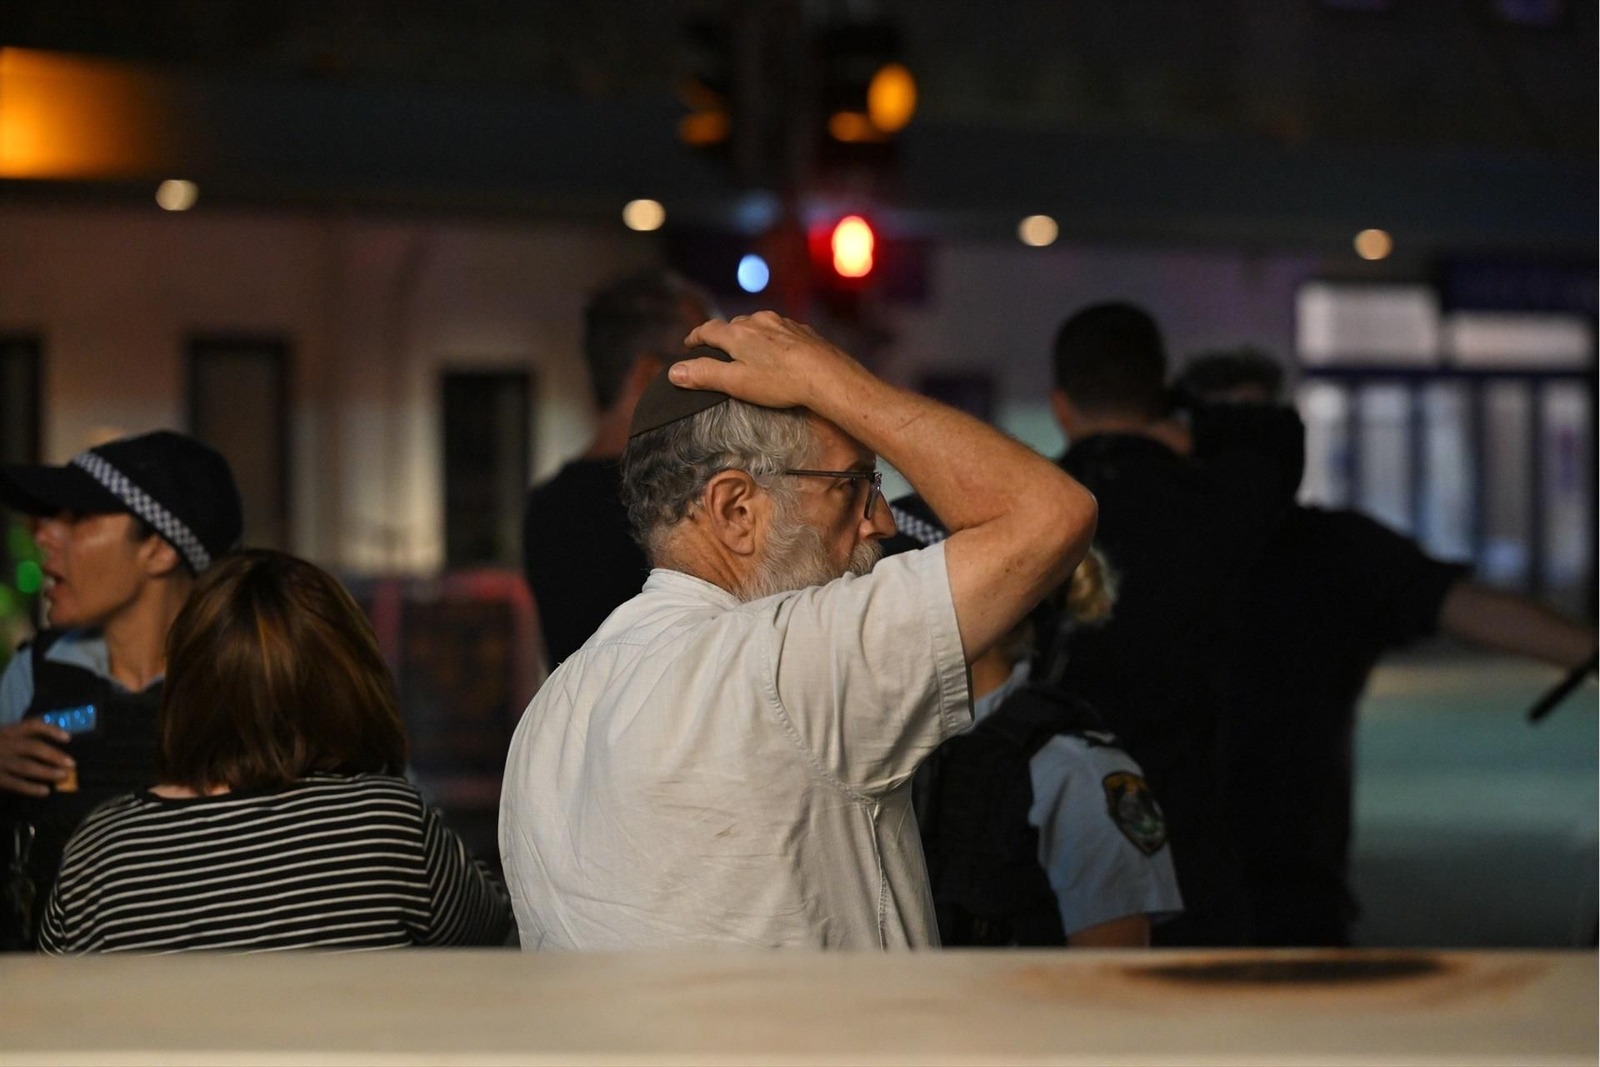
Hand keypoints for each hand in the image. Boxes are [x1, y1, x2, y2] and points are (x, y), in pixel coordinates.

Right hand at [0, 719, 73, 797]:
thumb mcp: (2, 735)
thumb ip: (19, 735)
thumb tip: (52, 741)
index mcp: (8, 731)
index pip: (33, 725)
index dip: (51, 730)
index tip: (68, 737)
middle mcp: (5, 744)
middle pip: (34, 747)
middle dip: (54, 755)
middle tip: (71, 763)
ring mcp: (0, 761)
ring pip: (26, 766)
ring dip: (46, 772)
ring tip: (63, 776)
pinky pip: (15, 783)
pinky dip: (30, 788)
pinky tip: (44, 791)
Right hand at [678, 312, 864, 411]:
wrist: (827, 376)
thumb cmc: (781, 382)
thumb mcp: (736, 383)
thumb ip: (704, 375)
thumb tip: (674, 371)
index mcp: (738, 333)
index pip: (708, 330)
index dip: (696, 337)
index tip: (689, 344)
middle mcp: (758, 321)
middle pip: (733, 325)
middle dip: (723, 336)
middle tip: (718, 350)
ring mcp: (782, 323)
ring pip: (757, 325)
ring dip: (749, 336)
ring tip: (748, 352)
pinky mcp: (802, 330)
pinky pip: (779, 330)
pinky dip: (771, 339)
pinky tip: (778, 353)